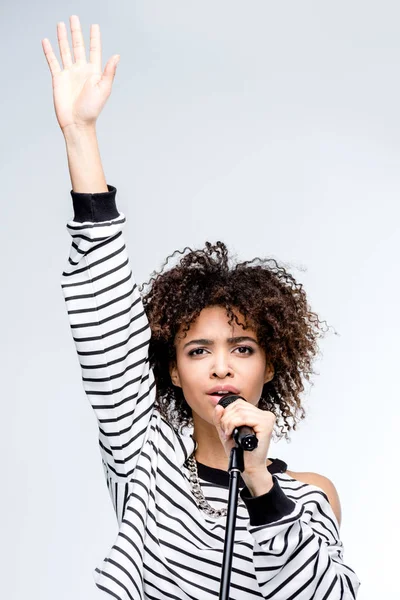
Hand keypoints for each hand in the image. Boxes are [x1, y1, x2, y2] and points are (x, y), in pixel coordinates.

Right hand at [42, 15, 119, 130]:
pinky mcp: (58, 78)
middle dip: (76, 32)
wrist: (77, 122)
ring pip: (65, 50)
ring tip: (61, 24)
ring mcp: (69, 73)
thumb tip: (117, 56)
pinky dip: (49, 51)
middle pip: (78, 46)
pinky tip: (46, 41)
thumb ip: (109, 72)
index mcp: (94, 72)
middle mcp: (81, 70)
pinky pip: (53, 61)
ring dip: (63, 37)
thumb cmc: (92, 109)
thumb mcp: (103, 89)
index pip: (94, 50)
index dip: (94, 38)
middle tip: (74, 17)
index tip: (94, 26)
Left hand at [212, 399, 275, 475]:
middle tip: (226, 432)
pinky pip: (245, 418)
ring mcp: (267, 419)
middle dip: (226, 418)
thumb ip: (221, 418)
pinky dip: (233, 424)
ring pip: (240, 411)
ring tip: (228, 434)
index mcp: (258, 414)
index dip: (227, 413)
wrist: (248, 467)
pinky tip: (232, 434)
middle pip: (239, 405)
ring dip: (228, 423)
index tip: (225, 426)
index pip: (239, 403)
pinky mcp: (266, 425)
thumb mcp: (226, 431)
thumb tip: (218, 406)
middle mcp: (265, 415)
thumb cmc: (240, 452)